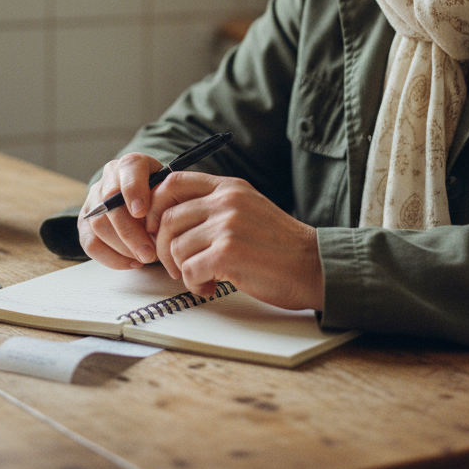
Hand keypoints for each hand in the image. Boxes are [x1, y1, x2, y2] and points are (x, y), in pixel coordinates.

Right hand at [78, 152, 163, 268]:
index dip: (133, 189)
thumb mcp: (173, 191)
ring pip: (98, 225)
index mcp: (133, 163)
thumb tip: (167, 223)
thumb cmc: (165, 197)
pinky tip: (132, 262)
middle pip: (110, 203)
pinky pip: (91, 243)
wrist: (150, 200)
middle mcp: (110, 177)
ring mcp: (94, 199)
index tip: (142, 212)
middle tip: (150, 253)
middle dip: (130, 232)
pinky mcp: (85, 222)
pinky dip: (112, 258)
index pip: (129, 168)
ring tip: (145, 258)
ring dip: (123, 248)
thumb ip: (170, 200)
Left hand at [146, 172, 323, 310]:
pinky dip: (194, 284)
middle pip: (167, 218)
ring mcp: (228, 226)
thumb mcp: (248, 209)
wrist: (314, 266)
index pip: (173, 182)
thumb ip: (214, 206)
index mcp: (229, 187)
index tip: (156, 229)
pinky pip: (189, 269)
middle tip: (178, 265)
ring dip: (182, 270)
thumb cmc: (279, 246)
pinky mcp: (228, 253)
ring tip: (202, 277)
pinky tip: (211, 286)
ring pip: (176, 247)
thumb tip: (169, 216)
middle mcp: (227, 201)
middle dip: (164, 248)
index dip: (155, 206)